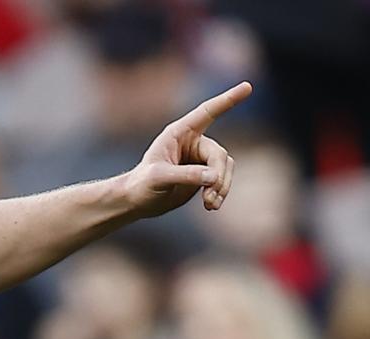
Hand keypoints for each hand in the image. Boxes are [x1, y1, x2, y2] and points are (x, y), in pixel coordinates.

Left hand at [123, 82, 252, 217]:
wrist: (138, 201)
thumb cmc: (141, 184)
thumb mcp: (159, 178)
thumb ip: (185, 175)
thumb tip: (213, 177)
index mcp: (179, 133)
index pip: (207, 112)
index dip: (228, 100)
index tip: (248, 86)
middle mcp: (193, 142)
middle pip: (219, 154)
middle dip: (218, 176)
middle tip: (209, 196)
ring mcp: (200, 158)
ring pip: (225, 168)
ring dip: (221, 187)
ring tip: (209, 204)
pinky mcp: (204, 174)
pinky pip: (222, 180)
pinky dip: (220, 193)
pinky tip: (211, 206)